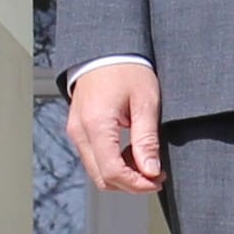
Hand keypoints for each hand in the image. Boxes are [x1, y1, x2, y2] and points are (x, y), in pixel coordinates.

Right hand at [66, 59, 166, 195]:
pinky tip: (131, 150)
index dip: (137, 184)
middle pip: (102, 178)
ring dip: (122, 174)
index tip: (158, 179)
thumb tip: (151, 171)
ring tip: (146, 160)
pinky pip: (94, 158)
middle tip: (156, 175)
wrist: (105, 49)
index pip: (113, 172)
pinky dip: (113, 163)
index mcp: (96, 124)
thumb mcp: (145, 102)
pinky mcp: (78, 130)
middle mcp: (79, 131)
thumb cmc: (128, 69)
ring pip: (97, 171)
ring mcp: (75, 131)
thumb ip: (147, 139)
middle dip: (130, 184)